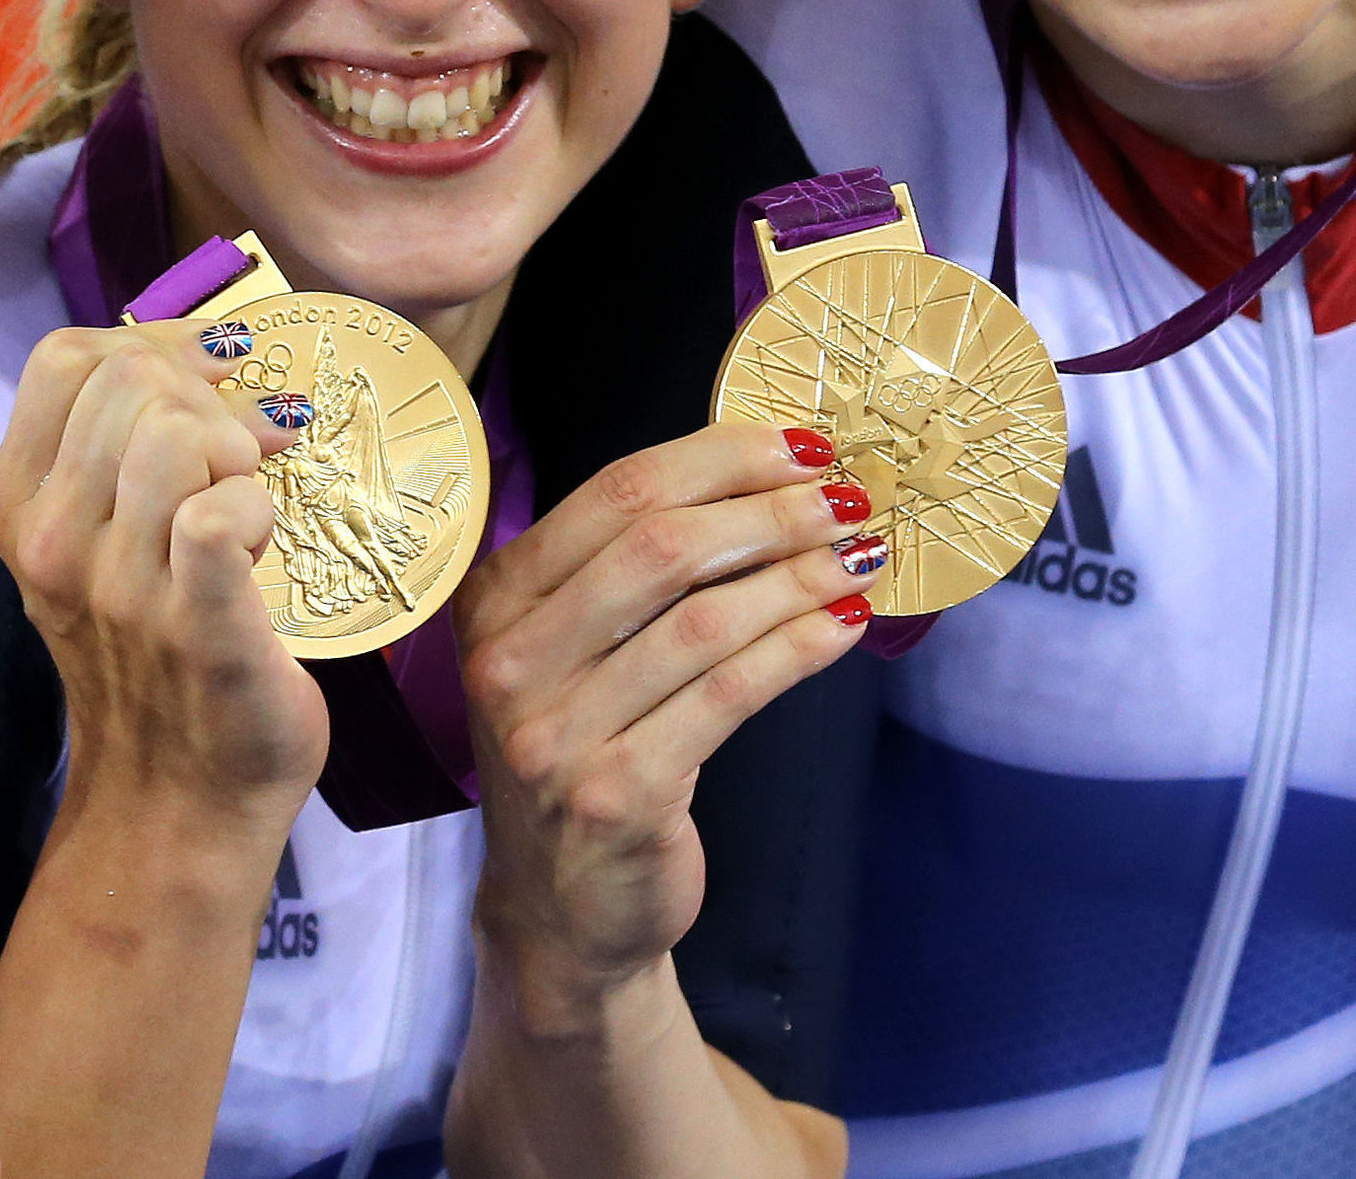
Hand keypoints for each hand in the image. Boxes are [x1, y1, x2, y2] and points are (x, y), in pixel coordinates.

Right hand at [0, 322, 327, 825]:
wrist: (182, 795)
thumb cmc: (155, 652)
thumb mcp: (98, 539)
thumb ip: (119, 444)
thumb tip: (205, 349)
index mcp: (16, 507)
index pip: (64, 359)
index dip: (154, 343)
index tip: (212, 377)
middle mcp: (51, 542)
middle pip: (129, 378)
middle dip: (207, 397)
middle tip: (241, 458)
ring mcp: (119, 587)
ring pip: (179, 432)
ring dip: (236, 454)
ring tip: (244, 509)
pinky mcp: (196, 623)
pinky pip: (224, 508)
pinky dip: (261, 507)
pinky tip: (263, 546)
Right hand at [456, 423, 875, 1020]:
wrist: (560, 909)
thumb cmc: (583, 751)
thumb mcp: (569, 650)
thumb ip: (629, 568)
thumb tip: (769, 473)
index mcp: (494, 598)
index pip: (616, 493)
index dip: (721, 458)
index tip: (802, 445)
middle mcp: (509, 659)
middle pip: (660, 548)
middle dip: (772, 512)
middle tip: (849, 500)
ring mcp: (556, 733)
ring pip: (704, 621)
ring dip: (799, 578)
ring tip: (862, 557)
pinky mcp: (618, 795)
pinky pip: (728, 696)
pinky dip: (797, 650)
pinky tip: (843, 626)